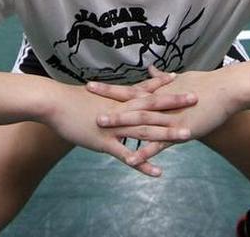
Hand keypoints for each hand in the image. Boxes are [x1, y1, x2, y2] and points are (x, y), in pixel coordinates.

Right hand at [45, 76, 195, 176]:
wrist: (52, 104)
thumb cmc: (69, 100)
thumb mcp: (93, 97)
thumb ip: (108, 98)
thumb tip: (115, 95)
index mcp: (117, 100)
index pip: (144, 90)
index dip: (162, 84)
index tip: (180, 78)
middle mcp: (120, 111)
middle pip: (152, 107)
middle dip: (175, 103)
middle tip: (197, 98)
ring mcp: (114, 127)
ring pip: (145, 130)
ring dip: (167, 133)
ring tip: (188, 135)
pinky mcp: (104, 142)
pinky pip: (127, 155)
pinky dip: (143, 163)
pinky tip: (158, 171)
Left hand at [90, 67, 237, 166]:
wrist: (227, 90)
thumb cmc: (208, 85)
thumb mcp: (182, 79)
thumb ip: (163, 78)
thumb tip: (152, 70)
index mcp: (159, 93)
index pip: (130, 90)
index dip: (110, 89)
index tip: (90, 86)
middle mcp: (160, 103)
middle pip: (129, 104)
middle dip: (107, 105)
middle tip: (86, 105)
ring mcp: (168, 117)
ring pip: (140, 121)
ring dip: (120, 125)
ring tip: (100, 128)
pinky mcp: (178, 131)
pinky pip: (158, 144)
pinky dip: (143, 152)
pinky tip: (130, 160)